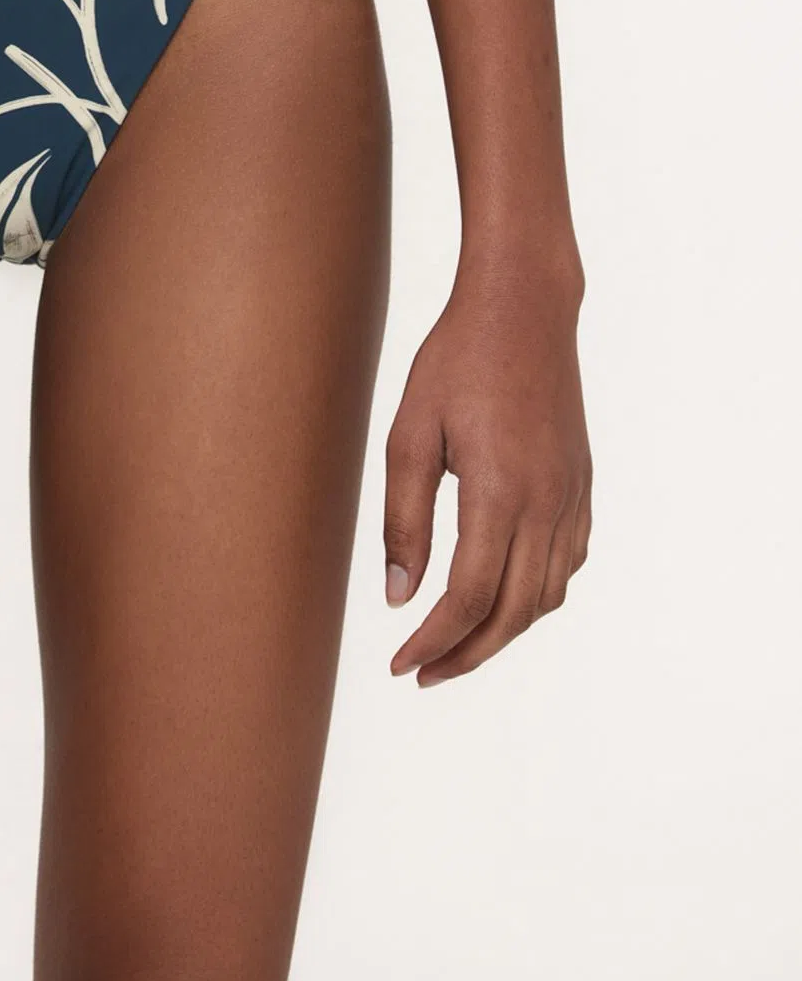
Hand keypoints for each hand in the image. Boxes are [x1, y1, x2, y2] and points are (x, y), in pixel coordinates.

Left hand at [384, 257, 590, 686]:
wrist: (523, 307)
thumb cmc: (456, 360)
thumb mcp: (410, 432)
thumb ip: (404, 517)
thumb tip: (398, 596)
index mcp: (499, 491)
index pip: (468, 598)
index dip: (433, 641)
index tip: (402, 665)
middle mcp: (547, 504)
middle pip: (512, 613)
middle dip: (466, 654)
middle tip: (424, 673)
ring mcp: (572, 497)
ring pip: (545, 597)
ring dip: (502, 631)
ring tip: (455, 642)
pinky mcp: (582, 487)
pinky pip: (566, 564)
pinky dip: (534, 596)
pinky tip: (502, 594)